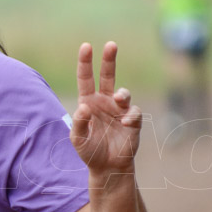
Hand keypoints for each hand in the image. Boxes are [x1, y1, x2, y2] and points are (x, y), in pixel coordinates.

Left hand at [70, 42, 142, 173]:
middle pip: (107, 76)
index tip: (86, 46)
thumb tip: (85, 106)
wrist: (107, 167)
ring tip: (119, 98)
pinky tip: (125, 123)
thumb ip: (78, 123)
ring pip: (124, 93)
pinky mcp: (133, 121)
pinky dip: (130, 116)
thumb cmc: (90, 151)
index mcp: (88, 102)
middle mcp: (104, 102)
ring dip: (122, 94)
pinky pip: (134, 112)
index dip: (85, 62)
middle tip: (111, 44)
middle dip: (109, 59)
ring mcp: (119, 110)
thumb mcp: (77, 139)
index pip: (86, 78)